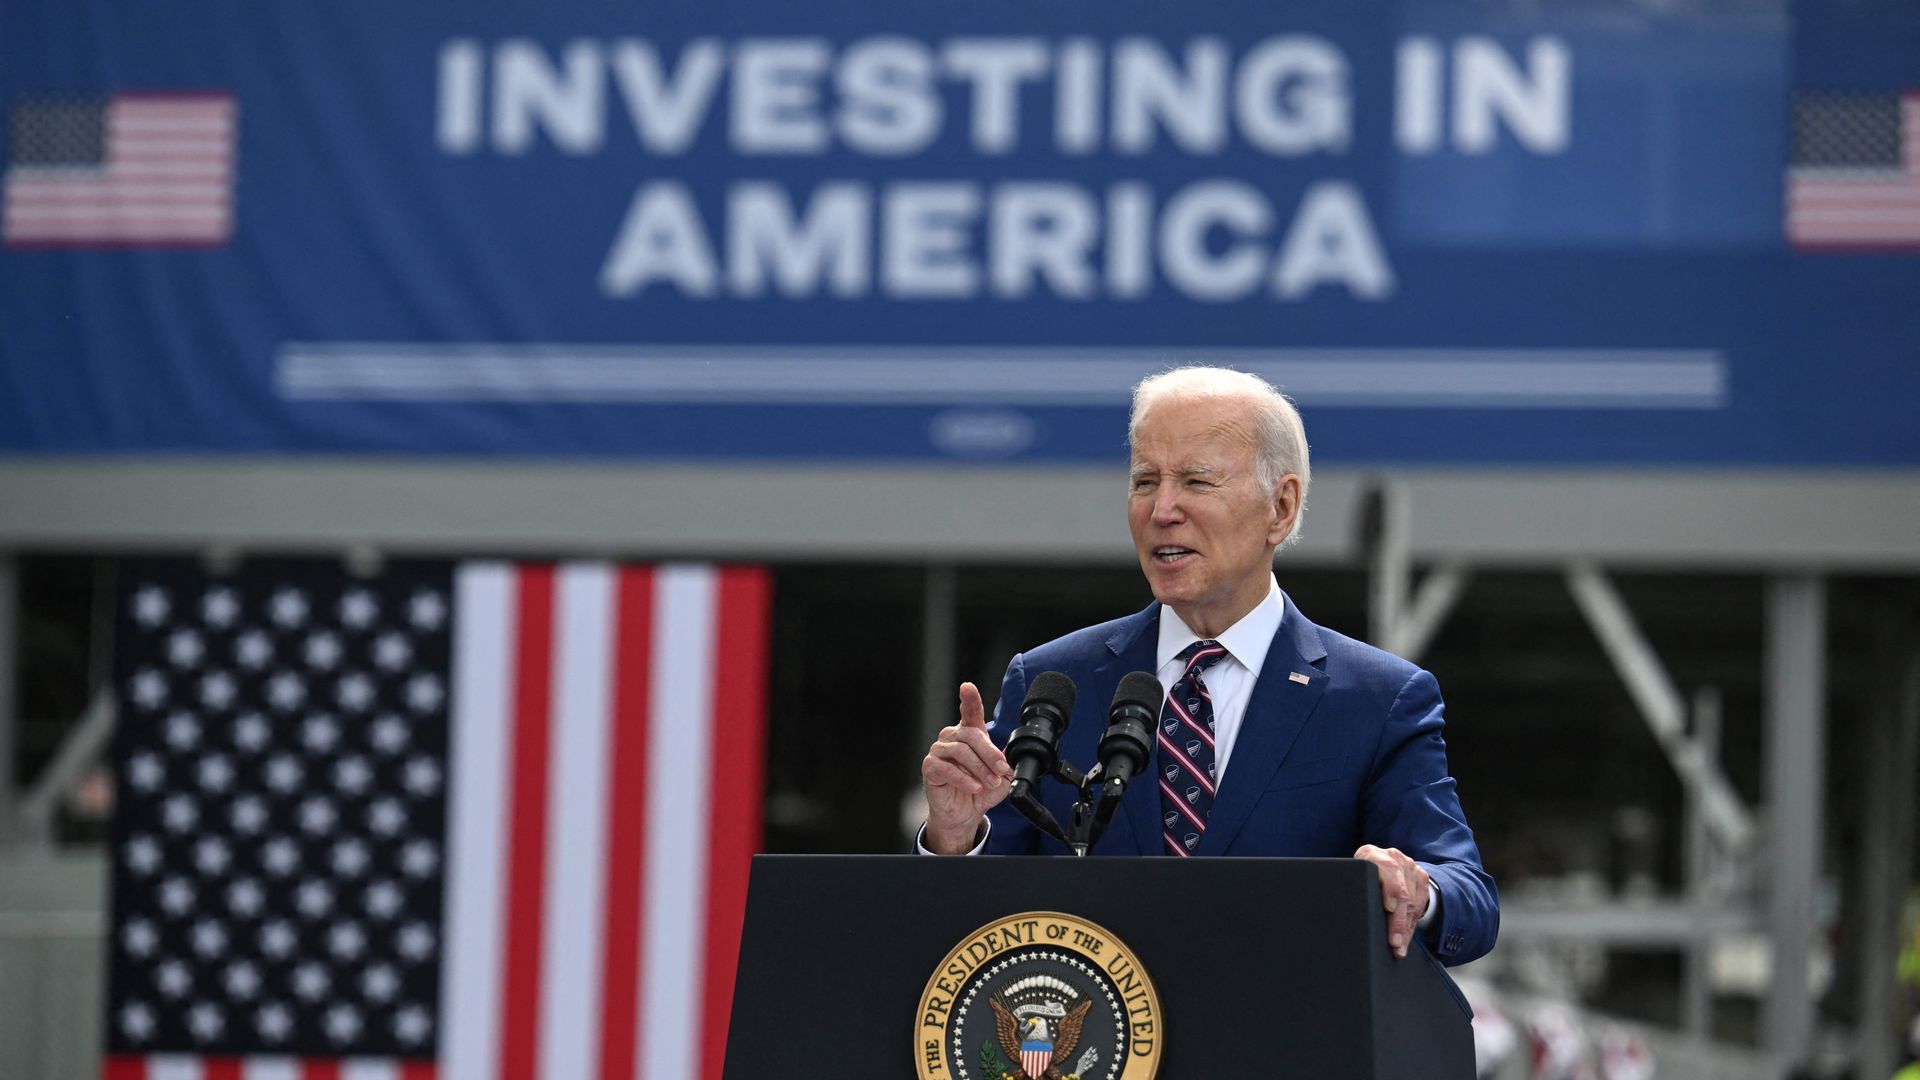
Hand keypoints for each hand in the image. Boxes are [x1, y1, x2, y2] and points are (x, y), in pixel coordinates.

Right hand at [921, 682, 1013, 853]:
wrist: (965, 814)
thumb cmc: (980, 790)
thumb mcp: (1001, 777)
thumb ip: (1005, 763)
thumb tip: (1012, 757)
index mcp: (970, 734)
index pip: (970, 712)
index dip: (969, 699)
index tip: (967, 688)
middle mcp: (952, 738)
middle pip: (972, 735)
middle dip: (990, 754)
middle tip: (1001, 770)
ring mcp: (939, 751)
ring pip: (960, 752)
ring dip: (979, 769)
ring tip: (989, 783)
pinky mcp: (930, 768)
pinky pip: (946, 768)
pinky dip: (964, 779)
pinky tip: (974, 787)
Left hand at [1355, 845, 1429, 958]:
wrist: (1378, 861)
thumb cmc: (1358, 875)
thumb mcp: (1352, 876)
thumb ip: (1350, 887)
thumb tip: (1339, 912)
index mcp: (1371, 854)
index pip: (1386, 868)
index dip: (1390, 888)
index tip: (1389, 908)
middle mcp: (1393, 857)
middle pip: (1401, 892)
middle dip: (1398, 921)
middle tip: (1394, 942)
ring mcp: (1409, 866)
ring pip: (1412, 901)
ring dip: (1406, 928)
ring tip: (1399, 947)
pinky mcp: (1421, 877)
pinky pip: (1420, 904)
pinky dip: (1413, 924)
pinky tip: (1406, 938)